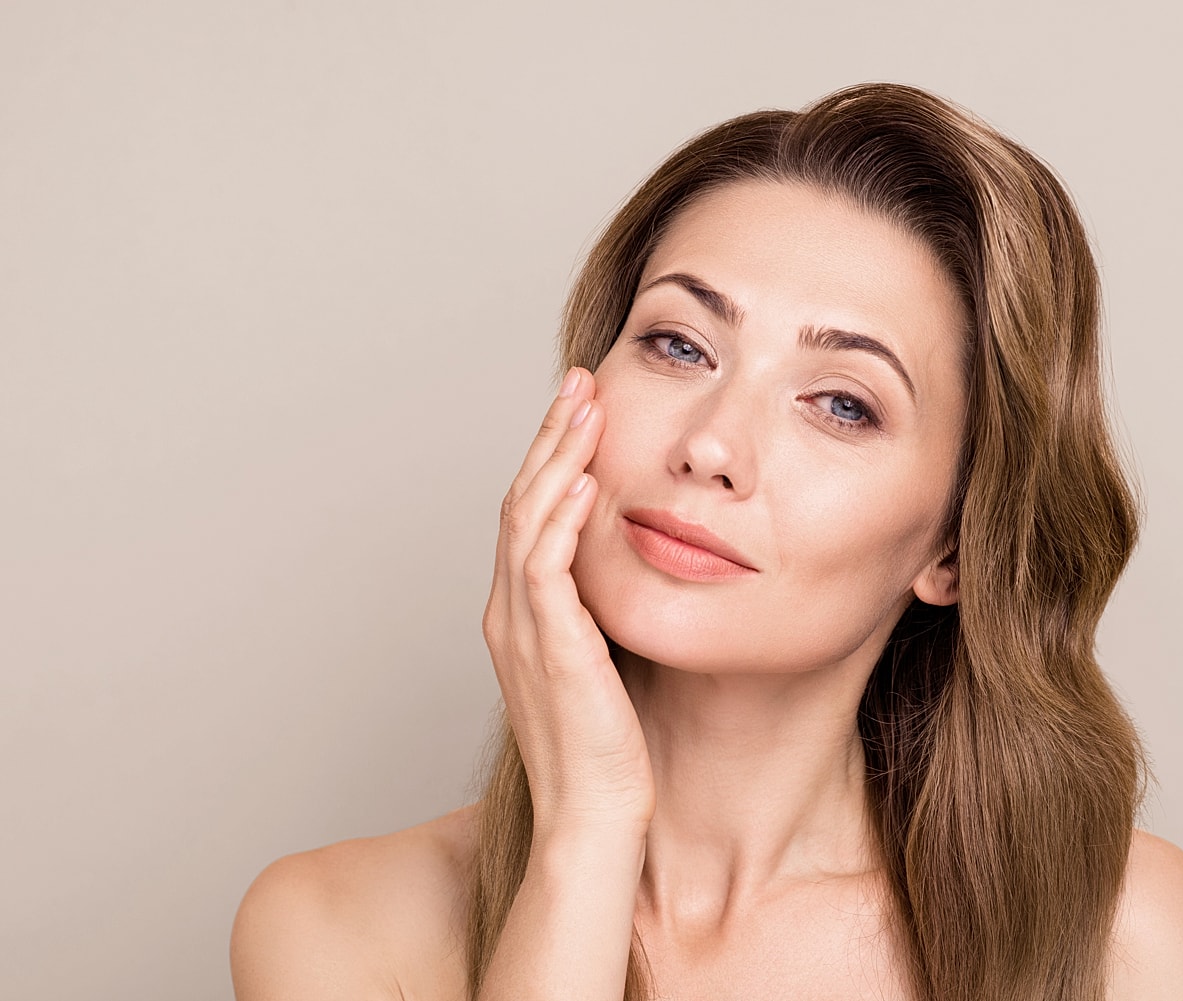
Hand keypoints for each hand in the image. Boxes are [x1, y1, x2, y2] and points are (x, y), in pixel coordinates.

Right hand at [482, 367, 654, 837]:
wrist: (594, 817)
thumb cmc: (608, 749)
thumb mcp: (604, 661)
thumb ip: (602, 611)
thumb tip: (635, 566)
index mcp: (521, 615)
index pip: (530, 515)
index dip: (552, 456)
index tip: (582, 410)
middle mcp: (510, 615)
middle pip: (521, 502)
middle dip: (551, 436)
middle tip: (580, 382)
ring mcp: (522, 631)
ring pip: (527, 522)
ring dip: (556, 458)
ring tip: (584, 406)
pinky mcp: (549, 651)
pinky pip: (544, 570)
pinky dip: (560, 521)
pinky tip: (583, 481)